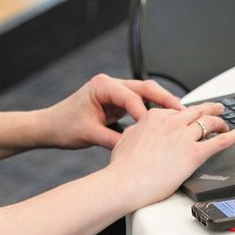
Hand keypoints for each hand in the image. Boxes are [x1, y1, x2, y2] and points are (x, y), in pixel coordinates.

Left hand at [39, 74, 184, 148]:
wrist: (50, 126)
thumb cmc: (63, 126)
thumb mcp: (89, 135)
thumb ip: (113, 140)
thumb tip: (135, 149)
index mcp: (102, 86)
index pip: (132, 97)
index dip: (147, 114)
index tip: (158, 129)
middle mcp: (110, 85)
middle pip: (146, 89)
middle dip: (166, 101)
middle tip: (183, 114)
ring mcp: (115, 92)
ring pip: (146, 94)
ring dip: (162, 105)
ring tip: (180, 118)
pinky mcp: (117, 102)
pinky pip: (140, 103)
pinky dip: (153, 111)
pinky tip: (165, 122)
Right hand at [105, 103, 234, 210]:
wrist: (125, 182)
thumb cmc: (122, 167)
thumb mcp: (125, 140)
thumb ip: (137, 131)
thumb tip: (139, 130)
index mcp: (155, 117)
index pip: (176, 112)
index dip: (185, 116)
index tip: (188, 120)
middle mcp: (172, 123)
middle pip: (197, 111)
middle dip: (209, 109)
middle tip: (218, 109)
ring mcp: (184, 137)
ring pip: (210, 122)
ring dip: (221, 122)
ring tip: (227, 124)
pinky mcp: (195, 153)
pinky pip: (222, 140)